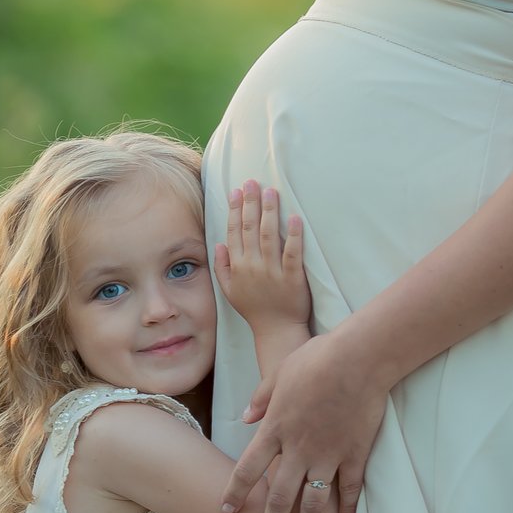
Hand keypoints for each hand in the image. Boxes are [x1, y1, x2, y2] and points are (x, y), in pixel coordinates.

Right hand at [213, 179, 309, 337]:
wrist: (276, 331)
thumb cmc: (254, 309)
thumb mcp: (229, 291)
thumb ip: (222, 267)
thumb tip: (219, 244)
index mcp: (237, 266)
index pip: (234, 232)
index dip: (235, 210)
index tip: (237, 191)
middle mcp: (252, 266)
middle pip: (250, 228)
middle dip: (251, 202)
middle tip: (253, 182)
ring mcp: (272, 271)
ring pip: (268, 235)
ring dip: (269, 211)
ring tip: (271, 192)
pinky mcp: (292, 277)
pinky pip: (292, 253)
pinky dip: (292, 235)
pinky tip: (294, 218)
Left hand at [221, 329, 388, 512]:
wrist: (357, 359)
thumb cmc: (316, 359)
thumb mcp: (280, 373)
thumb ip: (262, 398)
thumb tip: (246, 416)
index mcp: (276, 428)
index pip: (249, 468)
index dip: (236, 492)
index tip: (227, 509)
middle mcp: (299, 448)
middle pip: (280, 495)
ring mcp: (329, 454)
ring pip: (313, 501)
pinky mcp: (356, 453)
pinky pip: (351, 489)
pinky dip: (348, 510)